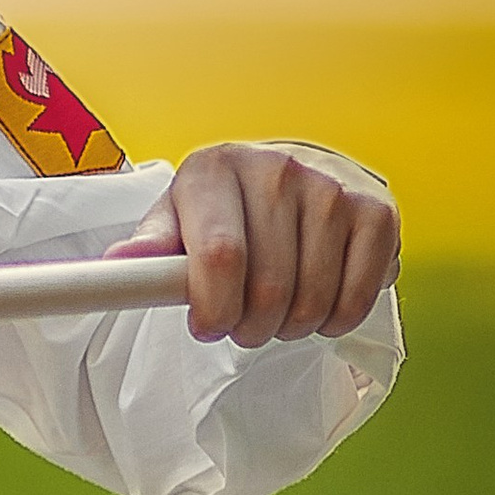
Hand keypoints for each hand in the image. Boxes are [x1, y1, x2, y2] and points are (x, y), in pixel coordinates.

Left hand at [109, 145, 397, 347]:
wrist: (293, 173)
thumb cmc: (225, 208)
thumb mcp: (179, 218)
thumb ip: (152, 246)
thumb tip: (118, 265)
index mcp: (215, 167)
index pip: (220, 256)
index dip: (214, 308)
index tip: (207, 326)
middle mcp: (278, 169)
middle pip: (269, 288)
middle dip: (250, 327)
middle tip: (244, 324)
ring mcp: (332, 188)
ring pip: (313, 300)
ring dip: (292, 327)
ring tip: (278, 312)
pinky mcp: (377, 211)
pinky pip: (358, 297)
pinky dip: (336, 319)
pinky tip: (319, 301)